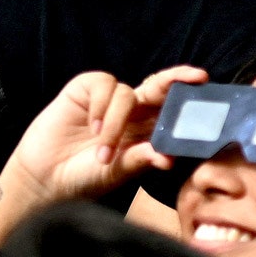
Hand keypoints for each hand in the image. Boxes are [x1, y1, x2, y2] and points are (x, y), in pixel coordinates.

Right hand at [0, 65, 203, 243]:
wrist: (48, 178)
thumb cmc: (86, 177)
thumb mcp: (119, 172)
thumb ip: (142, 159)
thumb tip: (169, 157)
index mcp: (145, 130)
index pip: (171, 109)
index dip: (188, 98)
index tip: (207, 89)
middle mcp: (131, 112)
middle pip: (157, 88)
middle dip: (176, 80)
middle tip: (195, 78)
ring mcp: (107, 100)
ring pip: (127, 94)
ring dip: (117, 124)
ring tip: (103, 154)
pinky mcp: (84, 90)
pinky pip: (104, 85)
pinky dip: (102, 107)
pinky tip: (91, 127)